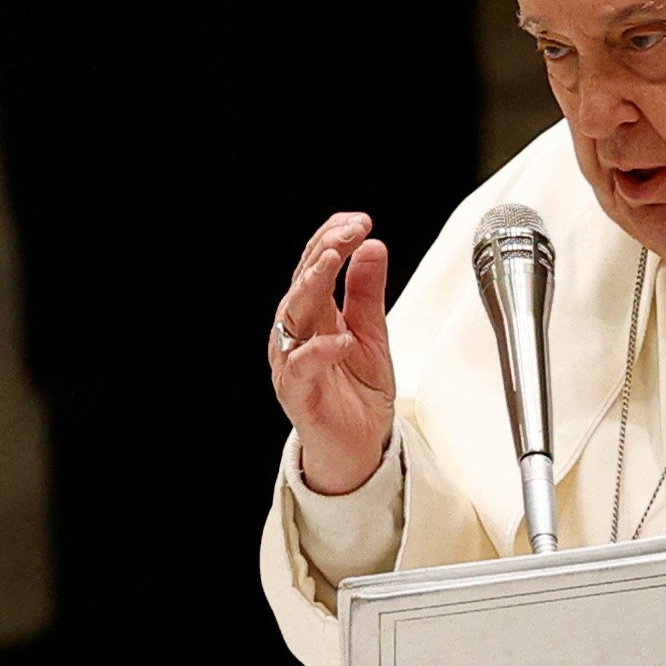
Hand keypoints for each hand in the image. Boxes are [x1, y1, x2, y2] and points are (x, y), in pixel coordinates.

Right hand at [270, 212, 395, 494]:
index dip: (333, 239)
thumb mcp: (372, 332)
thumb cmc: (358, 390)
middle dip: (324, 250)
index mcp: (314, 313)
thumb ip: (368, 292)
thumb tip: (373, 246)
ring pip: (292, 315)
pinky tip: (339, 337)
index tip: (360, 221)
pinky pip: (301, 367)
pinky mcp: (297, 392)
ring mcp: (293, 360)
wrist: (359, 445)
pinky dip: (319, 350)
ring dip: (311, 285)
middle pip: (302, 282)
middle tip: (349, 231)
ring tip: (332, 261)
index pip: (315, 264)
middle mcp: (297, 332)